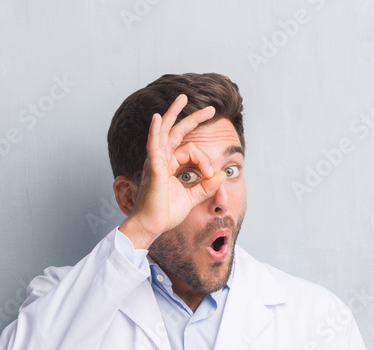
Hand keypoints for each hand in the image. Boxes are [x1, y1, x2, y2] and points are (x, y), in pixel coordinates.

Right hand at [118, 94, 227, 248]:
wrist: (151, 226)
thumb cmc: (165, 214)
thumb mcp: (191, 198)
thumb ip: (206, 187)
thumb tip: (222, 175)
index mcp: (168, 166)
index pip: (190, 151)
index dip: (204, 161)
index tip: (210, 175)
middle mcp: (160, 160)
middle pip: (176, 132)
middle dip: (192, 118)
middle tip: (210, 109)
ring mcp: (155, 162)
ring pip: (165, 132)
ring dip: (174, 114)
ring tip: (183, 98)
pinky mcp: (153, 169)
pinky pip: (153, 146)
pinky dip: (154, 131)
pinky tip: (156, 118)